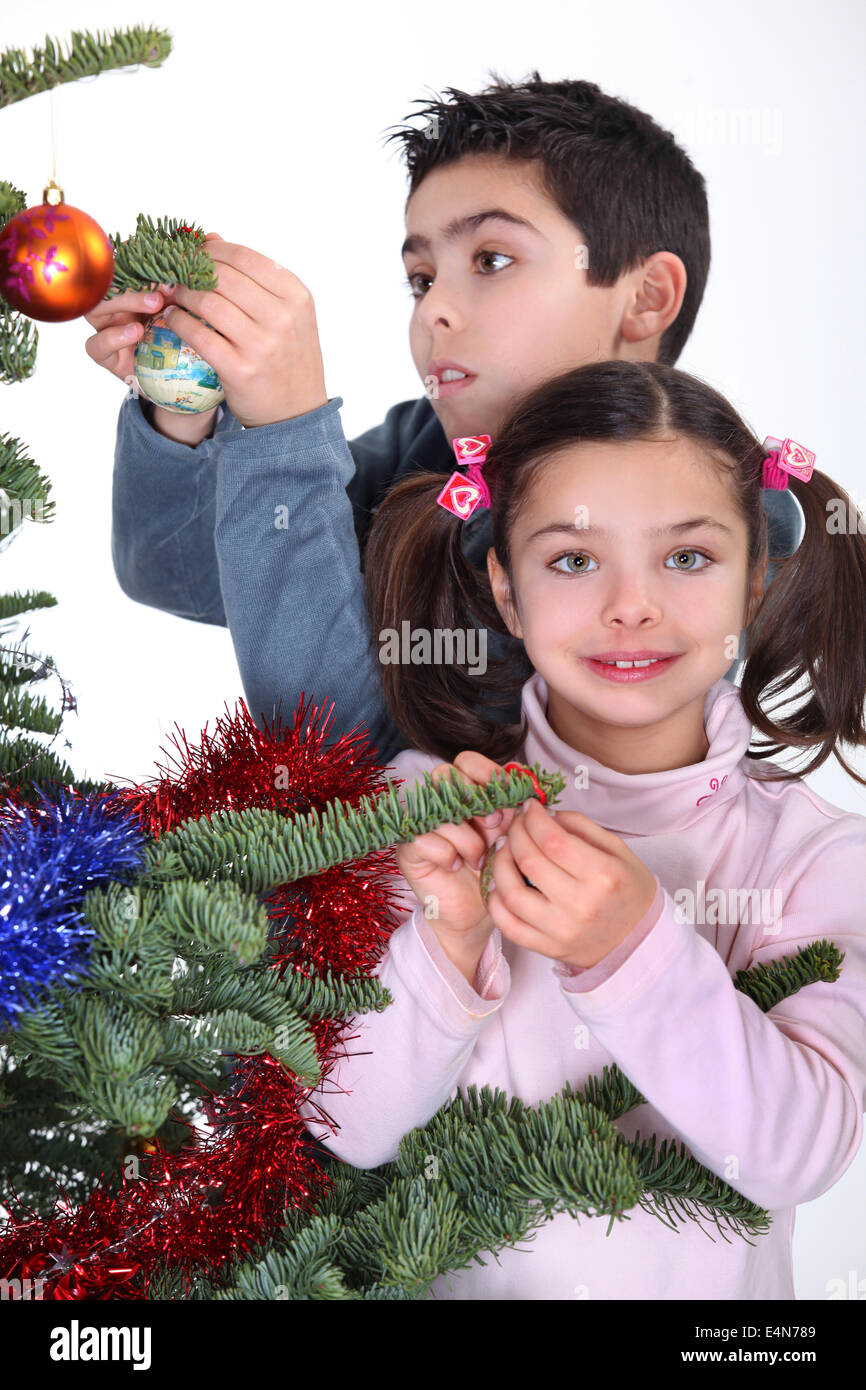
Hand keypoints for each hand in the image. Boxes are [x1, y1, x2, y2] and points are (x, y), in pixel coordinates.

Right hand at [84, 237, 218, 393]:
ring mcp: (108, 329)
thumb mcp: (195, 305)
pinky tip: (136, 331)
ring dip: (127, 300)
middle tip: (165, 280)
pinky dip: (114, 336)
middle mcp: (116, 304)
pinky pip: (96, 345)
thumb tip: (213, 237)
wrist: (186, 383)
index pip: (124, 261)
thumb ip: (196, 274)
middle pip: (108, 280)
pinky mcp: (107, 357)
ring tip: (156, 303)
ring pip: (97, 307)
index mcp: (133, 286)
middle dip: (135, 276)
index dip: (138, 252)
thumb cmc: (188, 339)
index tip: (162, 247)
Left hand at [154, 233, 327, 428]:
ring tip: (171, 296)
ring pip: (206, 302)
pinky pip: (197, 334)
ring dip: (180, 295)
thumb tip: (212, 238)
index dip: (211, 250)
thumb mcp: (286, 315)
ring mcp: (262, 344)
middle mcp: (283, 317)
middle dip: (190, 271)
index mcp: (296, 296)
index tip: (191, 255)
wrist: (297, 414)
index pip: (244, 257)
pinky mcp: (240, 369)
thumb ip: (254, 278)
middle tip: (173, 275)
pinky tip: (171, 319)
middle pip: (222, 276)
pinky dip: (177, 321)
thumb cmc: (288, 359)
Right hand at [395, 751, 522, 938]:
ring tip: (479, 860)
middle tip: (492, 824)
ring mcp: (421, 823)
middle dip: (475, 798)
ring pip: (440, 812)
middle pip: (445, 774)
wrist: (476, 911)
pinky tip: (456, 867)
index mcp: (466, 792)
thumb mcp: (509, 834)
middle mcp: (440, 802)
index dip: (487, 772)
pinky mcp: (409, 848)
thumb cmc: (494, 869)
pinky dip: (447, 854)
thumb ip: (512, 808)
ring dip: (468, 839)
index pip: (467, 761)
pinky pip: (424, 839)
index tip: (509, 795)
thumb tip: (523, 784)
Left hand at [482, 802, 657, 969]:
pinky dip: (495, 901)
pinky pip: (508, 925)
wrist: (638, 940)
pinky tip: (500, 883)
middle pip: (529, 861)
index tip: (529, 808)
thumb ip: (581, 827)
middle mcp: (581, 905)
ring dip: (499, 864)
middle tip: (516, 825)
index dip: (533, 818)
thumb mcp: (619, 851)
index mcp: (603, 876)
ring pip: (511, 893)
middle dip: (515, 834)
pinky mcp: (547, 948)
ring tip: (504, 849)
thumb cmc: (628, 891)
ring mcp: (561, 930)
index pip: (553, 840)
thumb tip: (545, 815)